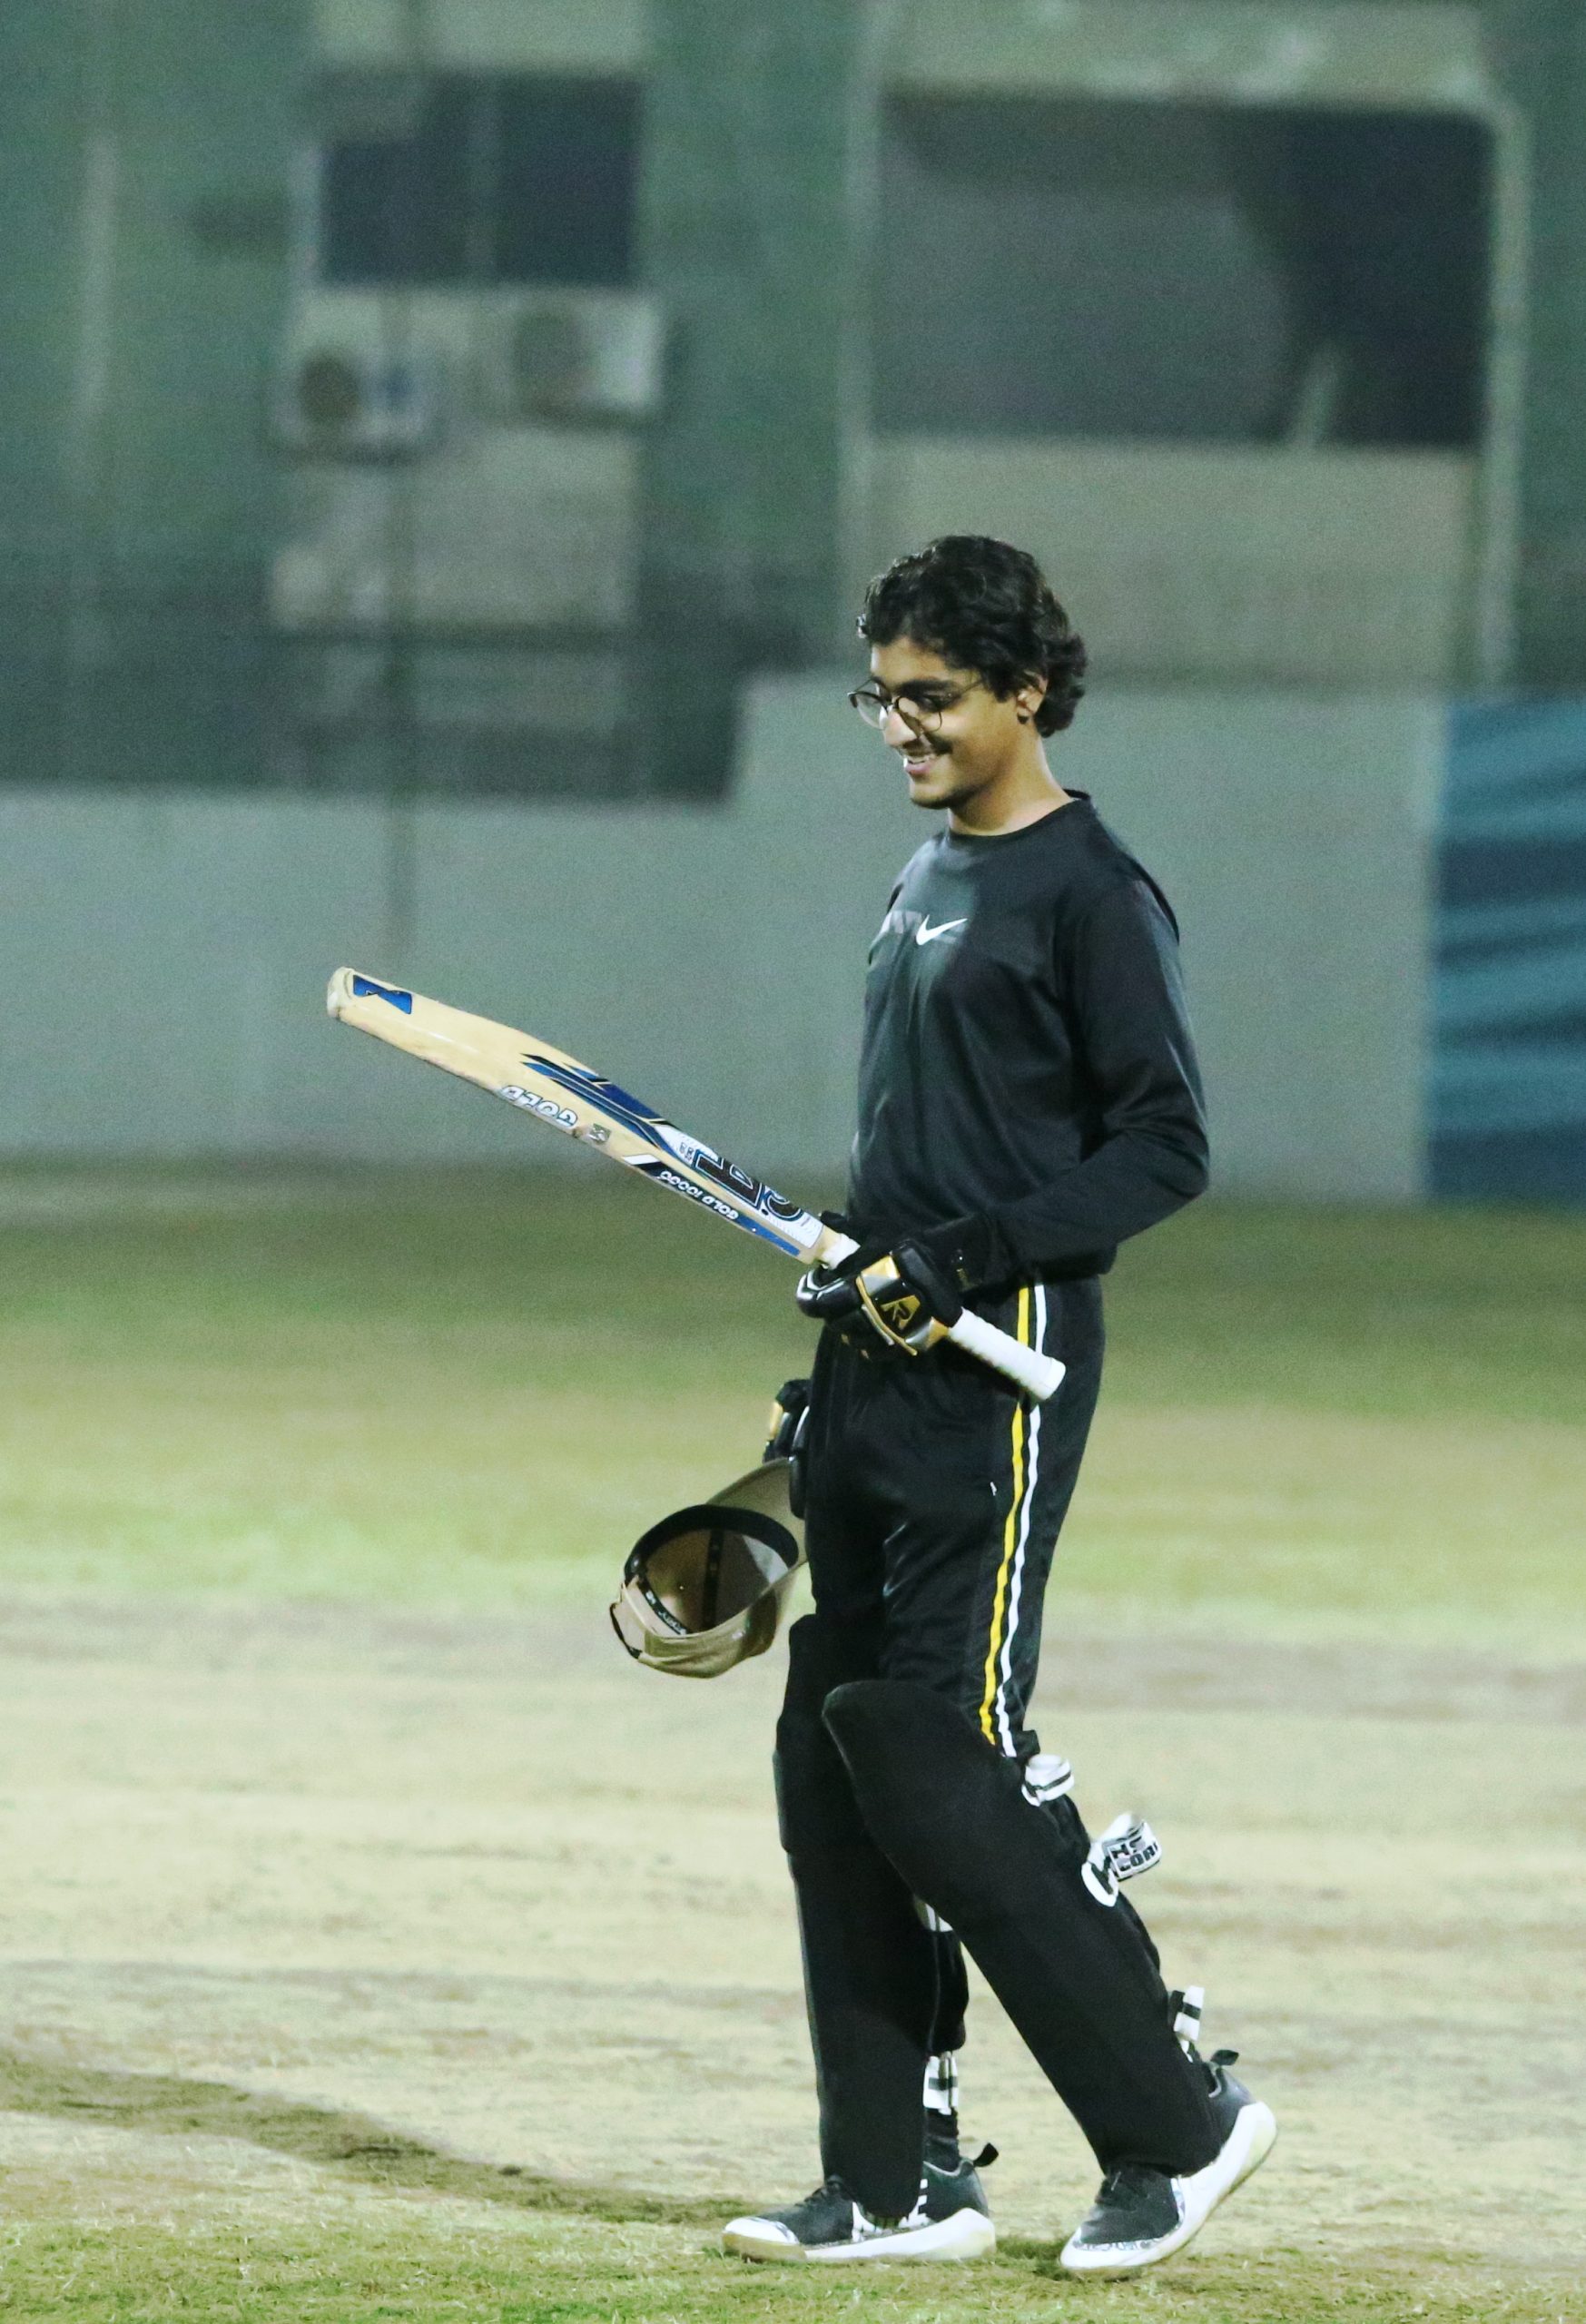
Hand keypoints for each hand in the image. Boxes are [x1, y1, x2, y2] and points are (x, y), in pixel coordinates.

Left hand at [796, 1240, 963, 1355]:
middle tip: (837, 1292)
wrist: (951, 1266)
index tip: (813, 1282)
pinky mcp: (902, 1344)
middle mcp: (866, 1313)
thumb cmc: (910, 1246)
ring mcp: (885, 1332)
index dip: (807, 1294)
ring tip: (856, 1308)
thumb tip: (823, 1217)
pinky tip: (873, 1326)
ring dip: (847, 1325)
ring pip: (851, 1339)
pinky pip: (874, 1353)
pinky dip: (868, 1342)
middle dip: (830, 1307)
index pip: (816, 1303)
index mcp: (855, 1285)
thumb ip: (848, 1227)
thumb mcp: (879, 1230)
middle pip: (832, 1322)